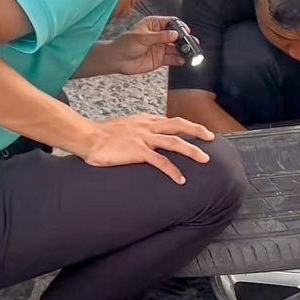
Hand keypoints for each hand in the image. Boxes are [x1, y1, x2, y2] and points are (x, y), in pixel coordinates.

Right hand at [83, 114, 214, 183]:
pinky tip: (180, 179)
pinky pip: (160, 162)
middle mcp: (147, 126)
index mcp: (144, 120)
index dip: (186, 125)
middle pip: (178, 125)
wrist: (87, 137)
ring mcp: (143, 138)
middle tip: (212, 138)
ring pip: (175, 142)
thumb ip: (138, 132)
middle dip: (197, 130)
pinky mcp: (138, 151)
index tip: (199, 131)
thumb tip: (145, 140)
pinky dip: (173, 171)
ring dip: (192, 150)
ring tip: (205, 160)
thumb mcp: (124, 128)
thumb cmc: (101, 135)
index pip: (170, 121)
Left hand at [107, 17, 191, 75]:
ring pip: (176, 48)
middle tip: (191, 44)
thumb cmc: (125, 44)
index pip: (171, 22)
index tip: (186, 32)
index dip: (179, 27)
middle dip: (184, 40)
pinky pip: (172, 59)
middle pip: (176, 36)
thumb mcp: (142, 38)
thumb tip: (174, 34)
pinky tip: (182, 60)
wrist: (117, 60)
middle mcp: (159, 35)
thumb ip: (159, 37)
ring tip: (189, 54)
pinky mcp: (160, 59)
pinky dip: (178, 60)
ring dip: (183, 51)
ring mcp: (160, 47)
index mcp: (154, 24)